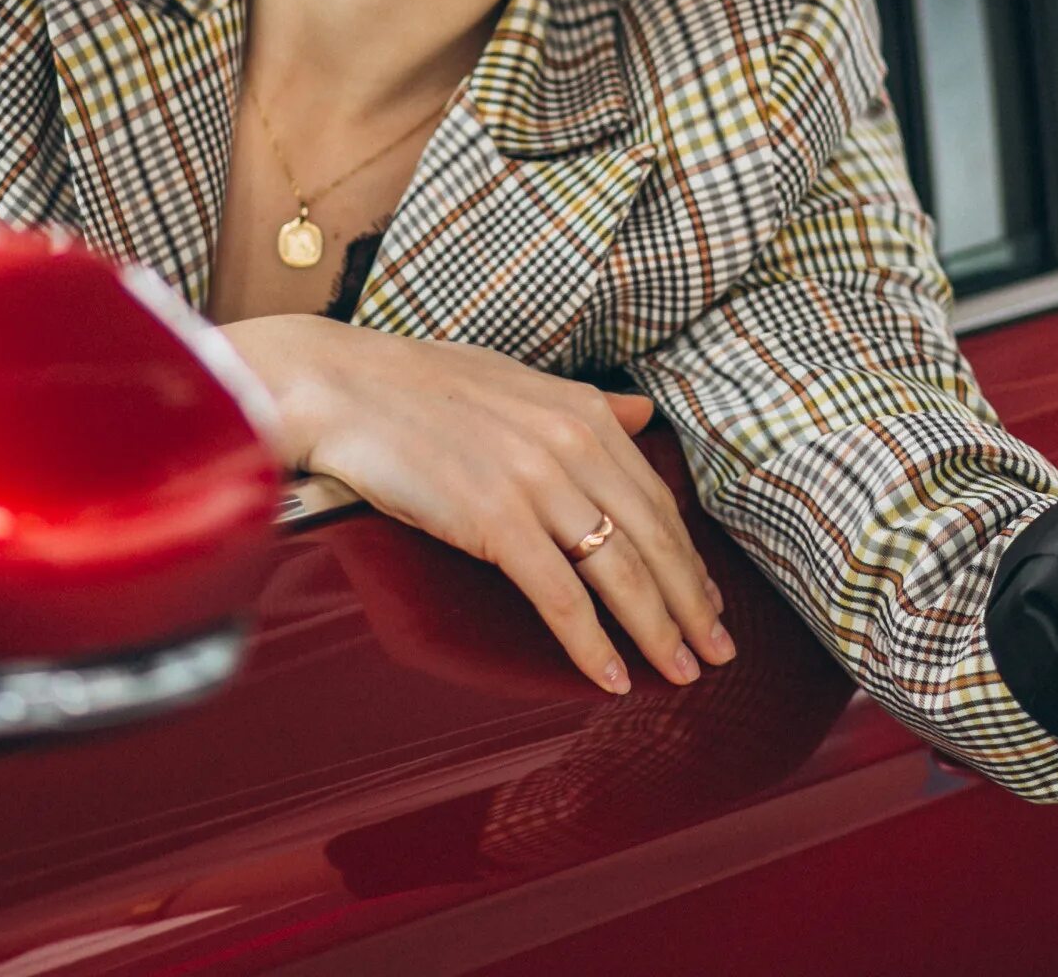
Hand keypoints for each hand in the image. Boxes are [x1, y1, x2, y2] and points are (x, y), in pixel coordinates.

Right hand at [220, 316, 734, 694]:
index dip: (689, 559)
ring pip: (620, 574)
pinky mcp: (495, 521)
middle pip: (654, 541)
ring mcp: (536, 484)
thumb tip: (642, 413)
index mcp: (584, 411)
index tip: (708, 601)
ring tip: (681, 671)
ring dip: (658, 631)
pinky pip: (560, 598)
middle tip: (717, 651)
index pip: (657, 500)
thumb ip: (585, 406)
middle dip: (692, 605)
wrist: (341, 386)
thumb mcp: (516, 380)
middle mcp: (573, 444)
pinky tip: (613, 675)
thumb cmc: (418, 385)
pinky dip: (593, 644)